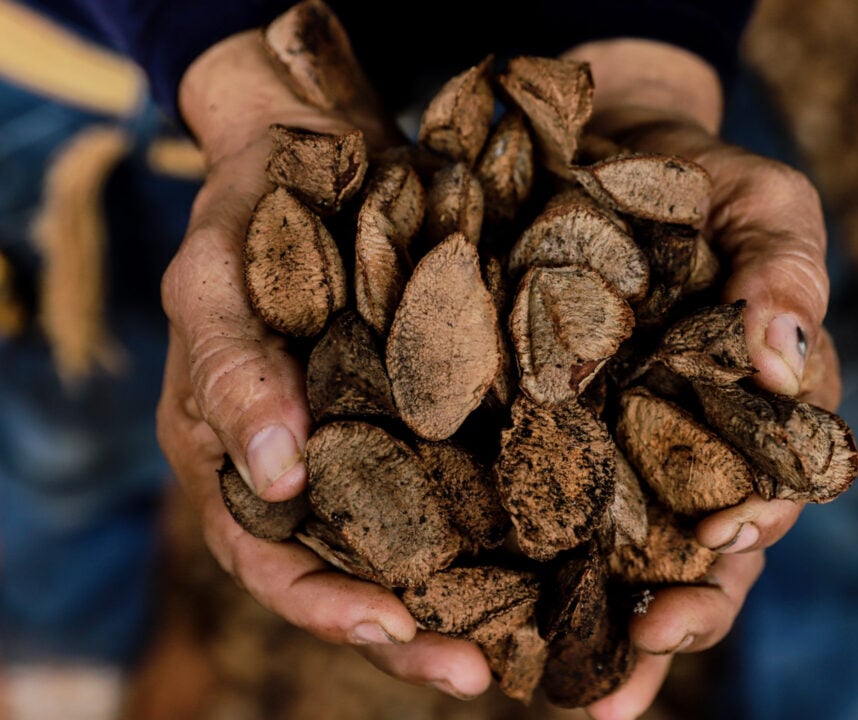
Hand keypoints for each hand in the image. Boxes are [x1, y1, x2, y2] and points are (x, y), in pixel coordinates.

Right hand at [155, 29, 492, 699]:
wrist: (310, 152)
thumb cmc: (244, 219)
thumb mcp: (213, 286)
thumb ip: (231, 376)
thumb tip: (275, 476)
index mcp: (242, 464)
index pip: (273, 563)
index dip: (325, 607)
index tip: (391, 628)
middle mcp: (313, 471)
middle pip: (356, 577)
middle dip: (413, 630)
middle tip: (480, 669)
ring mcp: (376, 442)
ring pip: (421, 539)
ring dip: (469, 591)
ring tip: (532, 631)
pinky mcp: (432, 408)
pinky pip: (467, 470)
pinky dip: (504, 509)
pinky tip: (559, 535)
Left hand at [564, 39, 837, 718]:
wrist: (595, 141)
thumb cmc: (696, 177)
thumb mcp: (762, 205)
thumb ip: (786, 273)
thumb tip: (779, 361)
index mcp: (741, 415)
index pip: (761, 493)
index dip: (747, 532)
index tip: (724, 547)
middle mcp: (669, 447)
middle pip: (683, 554)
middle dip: (670, 613)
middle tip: (635, 663)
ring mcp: (595, 441)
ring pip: (601, 551)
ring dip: (588, 620)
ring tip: (556, 681)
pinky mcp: (521, 422)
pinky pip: (516, 495)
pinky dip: (503, 552)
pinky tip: (473, 604)